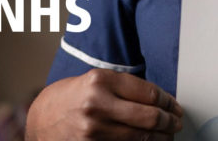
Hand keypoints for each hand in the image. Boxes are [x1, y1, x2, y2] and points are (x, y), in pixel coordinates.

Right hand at [26, 68, 182, 140]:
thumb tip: (160, 99)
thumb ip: (125, 87)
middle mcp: (98, 105)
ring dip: (162, 138)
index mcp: (100, 81)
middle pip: (150, 116)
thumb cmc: (70, 98)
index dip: (168, 101)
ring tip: (168, 135)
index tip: (174, 106)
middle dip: (170, 121)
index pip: (149, 93)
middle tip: (176, 122)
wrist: (41, 120)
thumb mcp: (94, 81)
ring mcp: (95, 130)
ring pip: (143, 137)